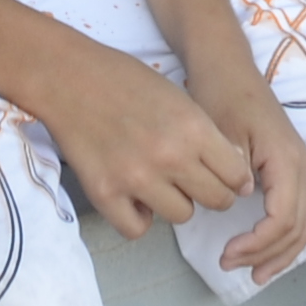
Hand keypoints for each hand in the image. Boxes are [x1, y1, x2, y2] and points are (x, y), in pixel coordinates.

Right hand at [33, 41, 254, 241]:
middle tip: (190, 180)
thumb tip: (234, 177)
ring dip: (173, 202)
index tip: (219, 175)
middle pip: (216, 201)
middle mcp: (170, 157)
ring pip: (182, 216)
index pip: (237, 177)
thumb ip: (207, 137)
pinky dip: (137, 217)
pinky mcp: (104, 193)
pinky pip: (137, 229)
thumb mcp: (180, 99)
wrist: (68, 76)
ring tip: (155, 180)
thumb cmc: (125, 80)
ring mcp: (136, 178)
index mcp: (194, 129)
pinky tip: (131, 196)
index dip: (231, 178)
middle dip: (209, 192)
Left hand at [200, 66, 305, 283]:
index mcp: (287, 159)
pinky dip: (286, 237)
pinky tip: (267, 251)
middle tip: (232, 266)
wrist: (228, 68)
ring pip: (305, 222)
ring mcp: (299, 167)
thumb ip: (235, 166)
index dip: (258, 242)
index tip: (228, 253)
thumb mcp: (223, 129)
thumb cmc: (222, 96)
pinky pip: (299, 212)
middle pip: (299, 226)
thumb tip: (245, 196)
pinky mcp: (290, 169)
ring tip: (255, 274)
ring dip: (282, 252)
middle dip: (269, 253)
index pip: (284, 216)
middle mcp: (301, 166)